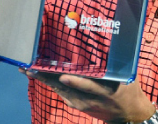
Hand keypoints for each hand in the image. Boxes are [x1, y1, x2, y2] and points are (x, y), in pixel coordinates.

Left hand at [24, 70, 156, 122]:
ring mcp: (82, 103)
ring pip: (60, 90)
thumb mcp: (126, 76)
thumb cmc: (128, 90)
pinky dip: (50, 84)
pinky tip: (39, 76)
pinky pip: (62, 93)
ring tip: (28, 70)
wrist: (128, 115)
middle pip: (66, 88)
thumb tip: (108, 42)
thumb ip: (115, 63)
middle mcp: (91, 98)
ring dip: (44, 80)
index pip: (88, 85)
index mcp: (105, 90)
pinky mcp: (77, 105)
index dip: (75, 81)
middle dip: (48, 78)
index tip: (62, 75)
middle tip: (32, 68)